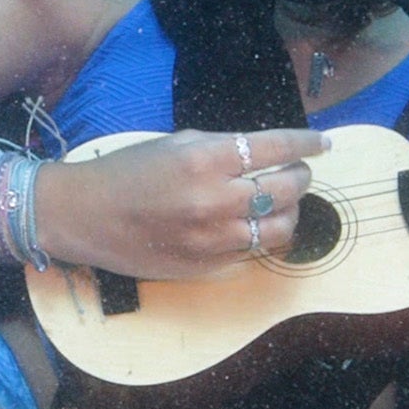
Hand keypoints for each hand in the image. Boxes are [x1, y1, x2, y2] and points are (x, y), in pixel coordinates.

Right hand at [37, 128, 329, 279]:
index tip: (322, 144)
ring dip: (290, 211)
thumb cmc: (127, 172)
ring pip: (280, 227)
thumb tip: (266, 153)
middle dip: (301, 176)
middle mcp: (214, 199)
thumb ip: (223, 147)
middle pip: (286, 188)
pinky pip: (254, 251)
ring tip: (281, 201)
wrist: (86, 216)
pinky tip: (254, 223)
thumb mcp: (175, 143)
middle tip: (298, 171)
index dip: (307, 144)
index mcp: (205, 159)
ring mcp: (213, 238)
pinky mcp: (208, 266)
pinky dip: (262, 235)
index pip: (276, 148)